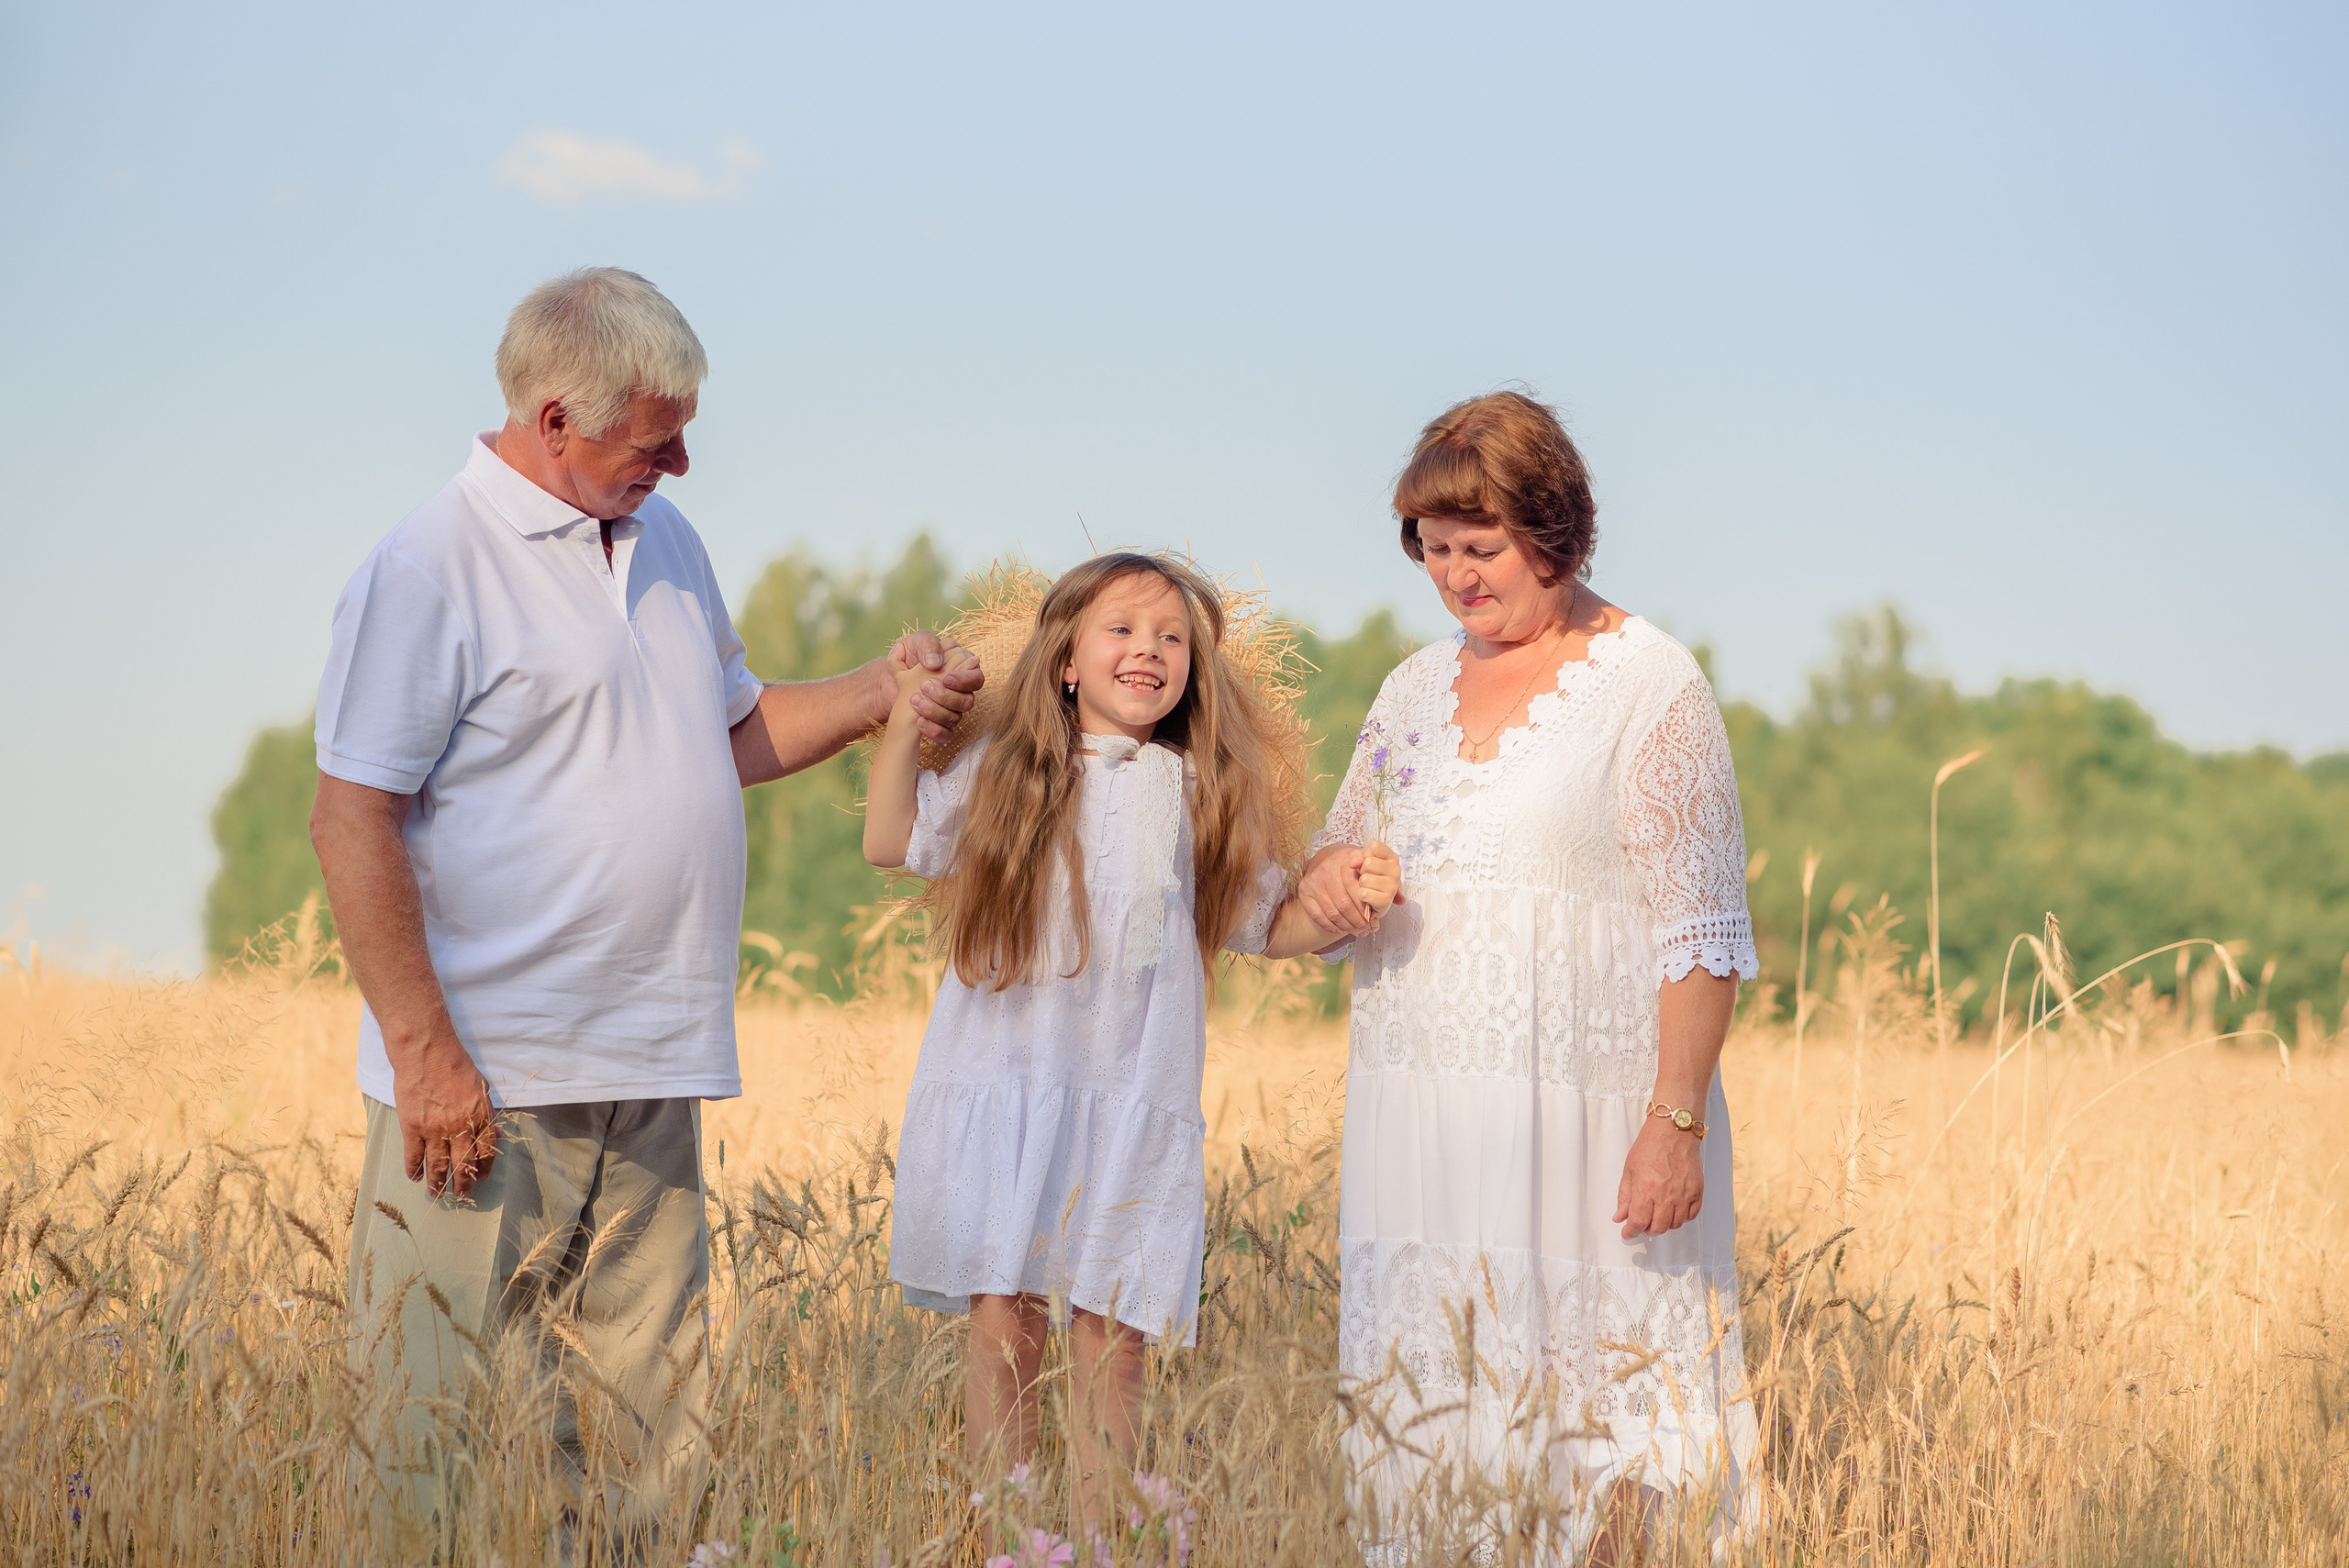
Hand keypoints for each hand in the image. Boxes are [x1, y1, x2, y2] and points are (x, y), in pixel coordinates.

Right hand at [393, 1035, 499, 1199]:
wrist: (427, 1053)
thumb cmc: (456, 1066)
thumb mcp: (482, 1088)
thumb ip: (487, 1114)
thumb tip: (495, 1136)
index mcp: (480, 1117)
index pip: (487, 1152)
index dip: (485, 1168)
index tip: (482, 1178)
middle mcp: (460, 1128)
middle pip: (463, 1165)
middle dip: (463, 1185)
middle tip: (461, 1195)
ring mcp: (435, 1130)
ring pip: (438, 1166)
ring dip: (437, 1184)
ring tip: (436, 1195)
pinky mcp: (412, 1127)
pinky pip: (414, 1155)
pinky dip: (414, 1169)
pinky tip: (414, 1177)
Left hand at [882, 631, 983, 741]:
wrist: (888, 677)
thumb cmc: (906, 657)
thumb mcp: (913, 643)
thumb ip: (927, 645)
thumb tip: (936, 664)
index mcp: (960, 669)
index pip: (976, 678)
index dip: (964, 680)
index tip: (945, 678)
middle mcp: (959, 691)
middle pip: (968, 701)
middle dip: (946, 696)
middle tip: (924, 686)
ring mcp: (950, 709)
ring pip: (956, 718)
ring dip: (935, 711)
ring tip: (914, 700)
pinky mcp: (940, 725)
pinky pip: (946, 735)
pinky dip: (934, 730)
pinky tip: (919, 721)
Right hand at [1297, 842, 1406, 936]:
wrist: (1326, 859)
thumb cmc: (1355, 867)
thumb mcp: (1372, 866)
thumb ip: (1388, 882)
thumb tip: (1402, 900)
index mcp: (1345, 860)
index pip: (1357, 889)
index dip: (1367, 908)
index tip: (1375, 919)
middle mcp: (1326, 869)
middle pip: (1344, 904)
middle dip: (1358, 921)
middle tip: (1367, 929)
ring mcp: (1313, 881)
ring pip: (1332, 912)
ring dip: (1346, 927)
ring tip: (1358, 932)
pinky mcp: (1304, 892)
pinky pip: (1318, 915)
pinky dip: (1331, 926)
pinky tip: (1342, 930)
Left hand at [1357, 841, 1401, 915]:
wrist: (1372, 896)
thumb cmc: (1368, 874)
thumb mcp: (1362, 859)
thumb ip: (1357, 856)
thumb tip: (1354, 863)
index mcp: (1392, 857)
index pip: (1375, 846)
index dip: (1366, 853)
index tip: (1368, 861)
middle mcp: (1396, 871)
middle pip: (1368, 863)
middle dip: (1362, 870)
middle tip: (1368, 876)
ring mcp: (1392, 887)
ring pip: (1365, 879)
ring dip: (1362, 884)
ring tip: (1369, 886)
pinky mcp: (1386, 901)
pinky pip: (1364, 894)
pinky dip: (1362, 895)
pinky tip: (1369, 896)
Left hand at [1613, 1118, 1703, 1239]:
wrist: (1674, 1130)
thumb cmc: (1650, 1145)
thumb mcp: (1630, 1169)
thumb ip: (1625, 1196)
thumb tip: (1620, 1217)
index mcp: (1646, 1188)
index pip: (1638, 1222)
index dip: (1631, 1232)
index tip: (1628, 1233)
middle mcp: (1666, 1194)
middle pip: (1658, 1227)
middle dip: (1647, 1229)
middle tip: (1642, 1222)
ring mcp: (1684, 1194)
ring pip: (1675, 1224)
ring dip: (1664, 1224)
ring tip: (1658, 1214)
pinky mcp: (1697, 1190)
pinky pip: (1691, 1215)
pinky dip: (1682, 1218)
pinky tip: (1674, 1210)